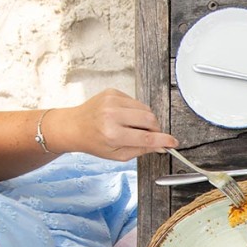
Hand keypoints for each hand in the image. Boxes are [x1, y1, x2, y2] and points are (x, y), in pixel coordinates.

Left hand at [53, 89, 178, 160]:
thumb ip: (142, 150)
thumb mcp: (117, 154)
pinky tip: (125, 117)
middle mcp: (112, 115)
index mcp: (113, 134)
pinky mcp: (113, 92)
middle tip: (151, 135)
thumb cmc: (93, 141)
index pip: (146, 137)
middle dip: (155, 129)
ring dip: (146, 120)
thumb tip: (160, 146)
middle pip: (150, 119)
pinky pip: (136, 102)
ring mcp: (112, 101)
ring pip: (145, 109)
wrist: (73, 126)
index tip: (173, 142)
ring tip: (134, 127)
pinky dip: (136, 111)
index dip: (164, 140)